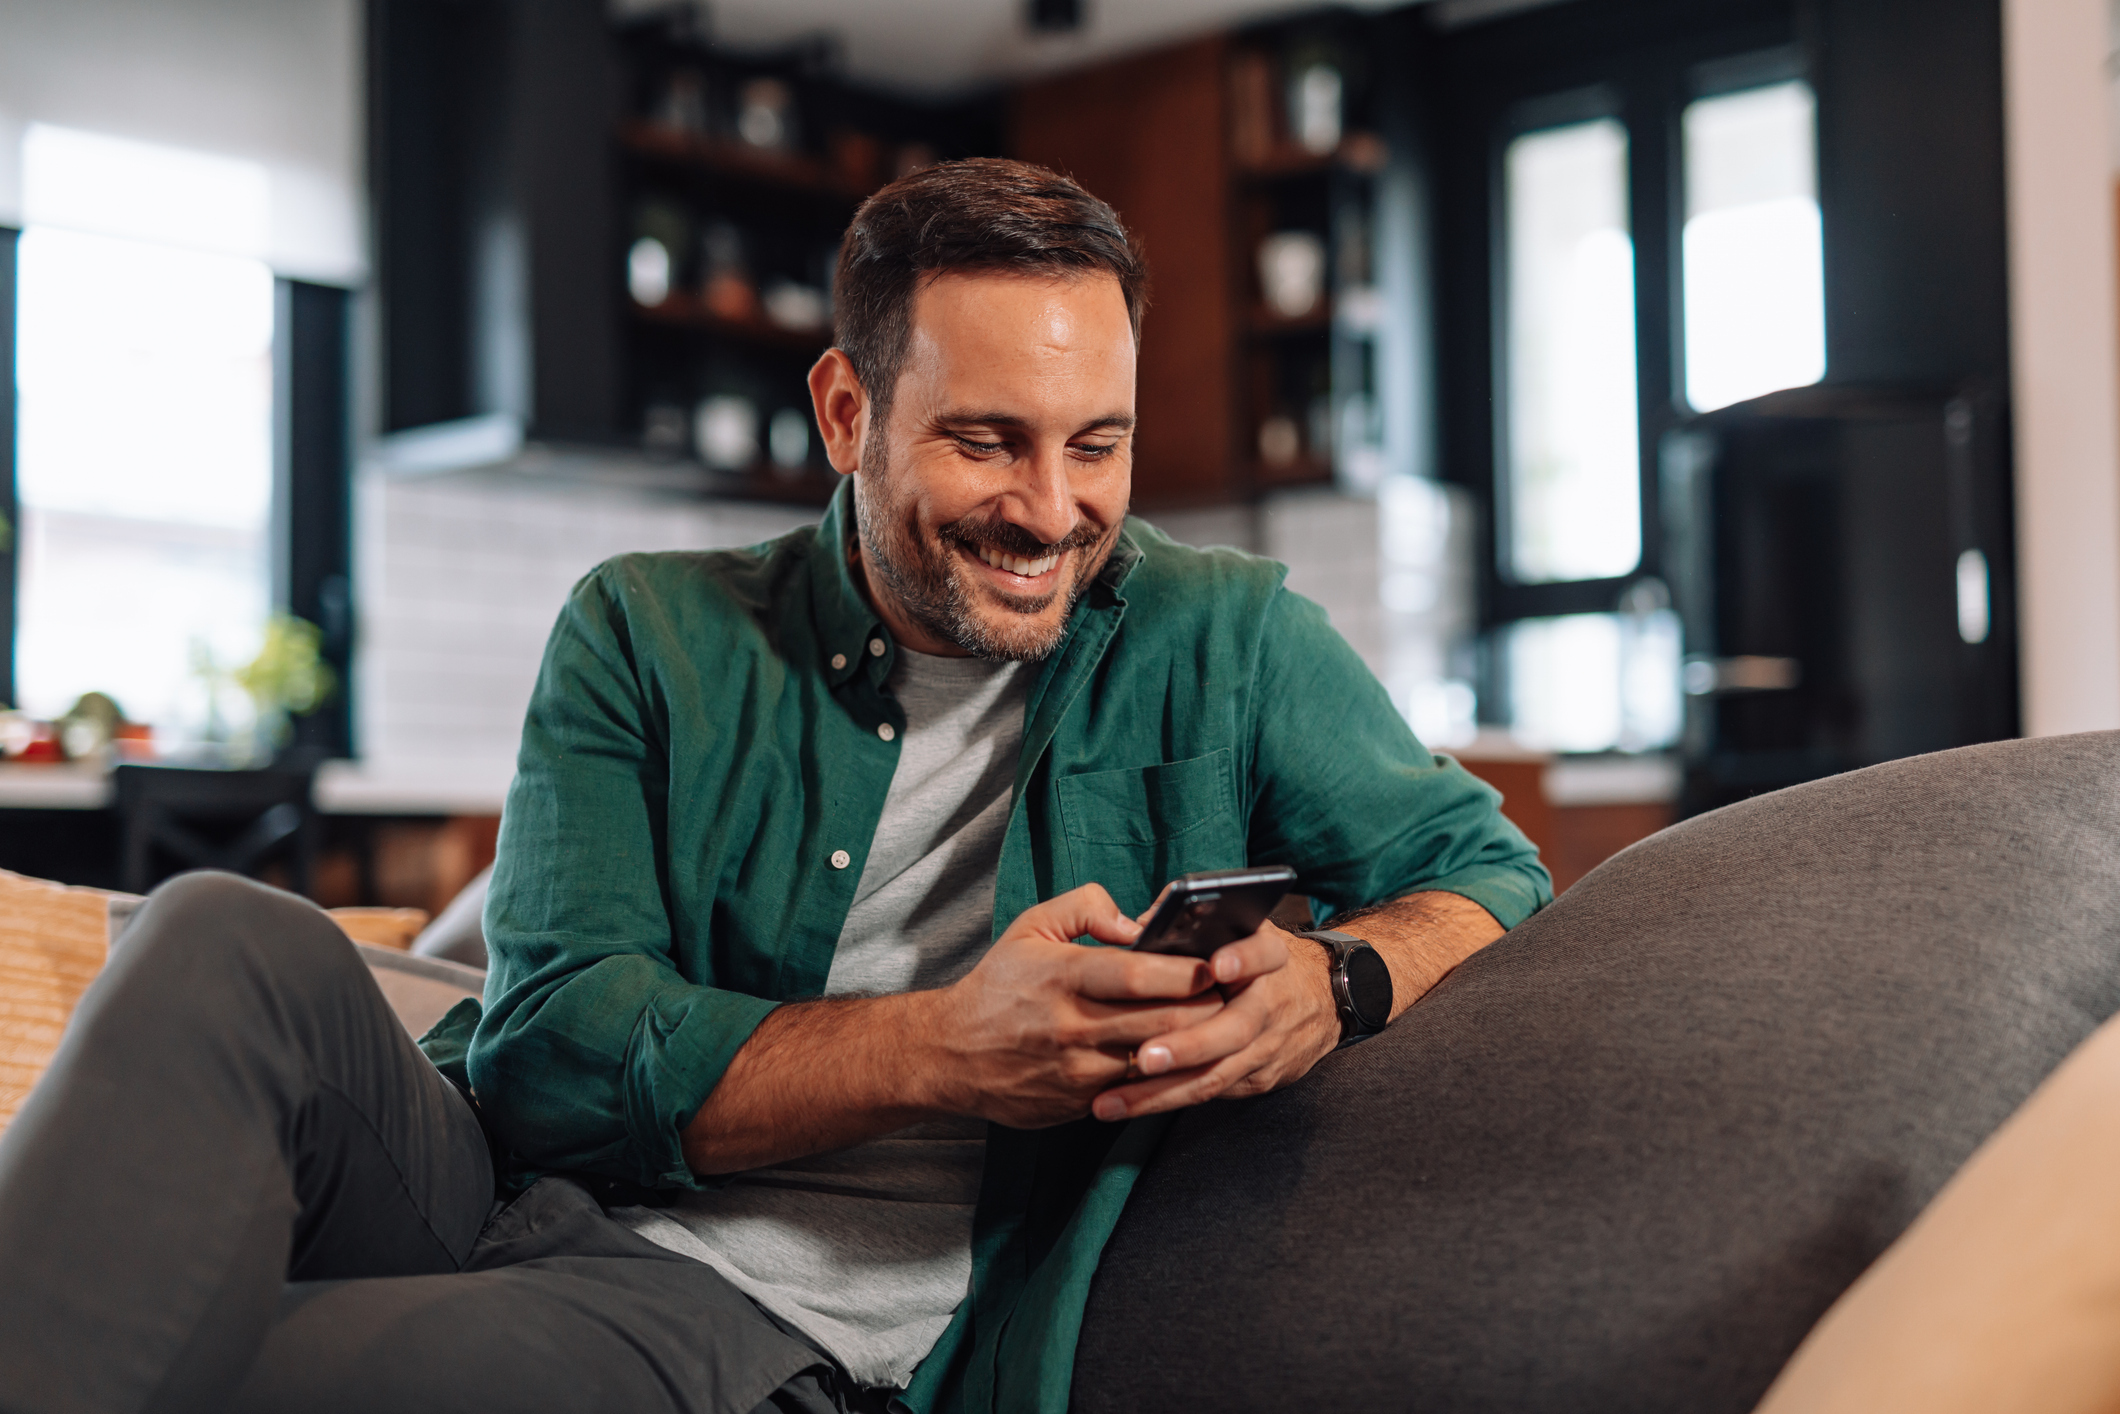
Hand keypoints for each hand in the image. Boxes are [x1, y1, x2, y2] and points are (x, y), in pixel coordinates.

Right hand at [931, 883, 1226, 1128]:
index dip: (1184, 971)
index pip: (1137, 975)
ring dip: (1193, 1045)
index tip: (1216, 962)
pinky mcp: (1081, 1103)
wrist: (950, 1054)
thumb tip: (1137, 923)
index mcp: (1064, 978)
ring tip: (1220, 1025)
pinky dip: (1164, 1073)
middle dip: (1206, 1009)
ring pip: (1156, 1061)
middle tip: (1234, 994)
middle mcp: (1074, 1028)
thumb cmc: (998, 984)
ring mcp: (1079, 1071)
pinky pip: (1137, 1089)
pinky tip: (1183, 1057)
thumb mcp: (1031, 927)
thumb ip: (1086, 907)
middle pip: (1161, 1022)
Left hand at [1088, 920, 1340, 1121]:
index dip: (1243, 959)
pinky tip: (1124, 1105)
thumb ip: (1194, 922)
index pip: (1263, 953)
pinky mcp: (1257, 1079)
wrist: (1321, 1001)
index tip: (1216, 966)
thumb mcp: (1240, 928)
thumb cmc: (1255, 958)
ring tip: (1112, 1102)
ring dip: (1161, 1092)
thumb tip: (1139, 927)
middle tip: (1146, 1056)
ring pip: (1215, 1073)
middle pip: (1234, 1028)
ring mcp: (1266, 1047)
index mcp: (1268, 957)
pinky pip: (1209, 1092)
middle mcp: (1270, 1004)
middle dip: (1189, 1045)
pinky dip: (1166, 1100)